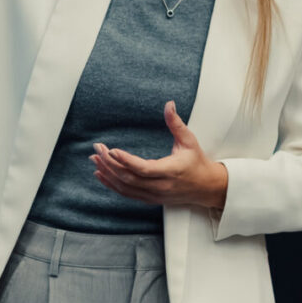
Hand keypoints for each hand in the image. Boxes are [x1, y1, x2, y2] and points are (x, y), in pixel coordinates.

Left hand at [90, 100, 228, 209]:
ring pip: (126, 187)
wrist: (206, 187)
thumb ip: (176, 123)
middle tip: (97, 149)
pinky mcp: (150, 199)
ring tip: (94, 159)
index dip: (126, 160)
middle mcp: (161, 186)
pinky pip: (127, 194)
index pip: (144, 169)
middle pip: (130, 178)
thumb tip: (169, 104)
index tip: (110, 150)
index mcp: (171, 171)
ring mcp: (155, 195)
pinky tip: (101, 174)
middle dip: (110, 164)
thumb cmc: (196, 162)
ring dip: (108, 174)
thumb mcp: (189, 140)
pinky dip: (112, 185)